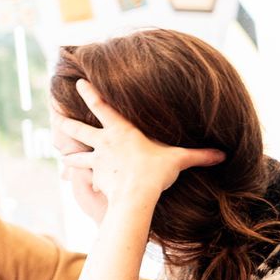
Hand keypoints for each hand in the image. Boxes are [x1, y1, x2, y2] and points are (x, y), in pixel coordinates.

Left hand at [54, 80, 224, 205]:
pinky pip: (84, 178)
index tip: (78, 82)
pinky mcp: (94, 178)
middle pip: (77, 130)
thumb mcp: (178, 160)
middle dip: (66, 124)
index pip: (101, 106)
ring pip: (75, 155)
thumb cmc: (155, 172)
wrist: (135, 196)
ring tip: (62, 157)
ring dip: (68, 155)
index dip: (89, 93)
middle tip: (56, 119)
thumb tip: (223, 154)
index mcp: (121, 130)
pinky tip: (75, 183)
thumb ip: (199, 155)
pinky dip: (80, 180)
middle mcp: (103, 142)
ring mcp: (96, 161)